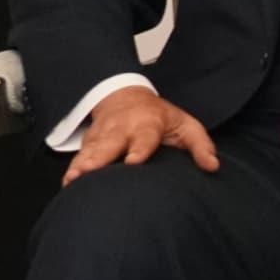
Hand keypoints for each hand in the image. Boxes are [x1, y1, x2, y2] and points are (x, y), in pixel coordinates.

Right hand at [62, 86, 219, 182]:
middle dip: (98, 159)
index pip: (143, 138)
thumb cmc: (159, 116)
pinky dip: (73, 167)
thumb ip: (200, 145)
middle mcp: (121, 129)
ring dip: (81, 165)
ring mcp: (103, 135)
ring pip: (91, 150)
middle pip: (108, 145)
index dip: (138, 150)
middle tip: (88, 173)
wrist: (124, 95)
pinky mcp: (90, 142)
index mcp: (147, 124)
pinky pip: (80, 155)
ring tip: (72, 180)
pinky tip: (67, 183)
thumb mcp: (185, 124)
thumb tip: (212, 166)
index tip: (133, 162)